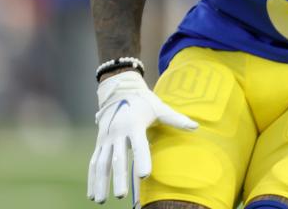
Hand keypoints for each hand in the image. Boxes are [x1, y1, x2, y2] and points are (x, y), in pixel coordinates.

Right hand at [87, 70, 197, 202]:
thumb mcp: (159, 107)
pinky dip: (92, 178)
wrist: (119, 91)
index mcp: (134, 124)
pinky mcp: (99, 143)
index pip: (139, 145)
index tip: (144, 176)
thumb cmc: (143, 102)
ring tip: (100, 201)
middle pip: (118, 158)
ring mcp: (106, 139)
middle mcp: (118, 133)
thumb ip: (176, 119)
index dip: (141, 159)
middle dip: (118, 177)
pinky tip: (92, 194)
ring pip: (102, 163)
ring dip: (100, 182)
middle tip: (122, 195)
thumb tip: (196, 127)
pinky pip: (94, 162)